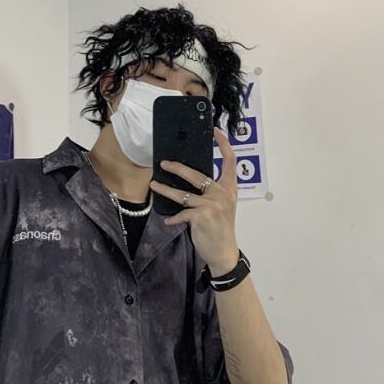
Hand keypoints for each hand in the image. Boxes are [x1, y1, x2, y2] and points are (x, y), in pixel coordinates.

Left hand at [150, 126, 239, 272]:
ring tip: (154, 185)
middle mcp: (222, 193)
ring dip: (165, 190)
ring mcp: (212, 204)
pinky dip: (173, 218)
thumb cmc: (220, 229)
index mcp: (230, 188)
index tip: (215, 131)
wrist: (224, 251)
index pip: (230, 161)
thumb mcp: (222, 207)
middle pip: (196, 174)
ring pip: (182, 194)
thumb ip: (212, 193)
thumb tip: (190, 182)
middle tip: (164, 163)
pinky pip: (181, 213)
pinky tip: (168, 221)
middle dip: (177, 168)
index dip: (223, 144)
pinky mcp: (201, 216)